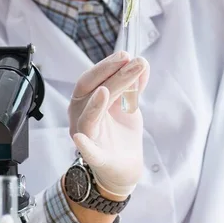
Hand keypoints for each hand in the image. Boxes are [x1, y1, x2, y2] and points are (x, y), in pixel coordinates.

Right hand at [68, 51, 149, 197]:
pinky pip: (87, 151)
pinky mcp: (95, 157)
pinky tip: (80, 138)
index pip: (94, 78)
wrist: (124, 167)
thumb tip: (143, 62)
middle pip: (91, 90)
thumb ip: (133, 86)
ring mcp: (85, 136)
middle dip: (110, 75)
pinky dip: (84, 145)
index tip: (127, 55)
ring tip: (106, 90)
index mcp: (87, 100)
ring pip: (89, 116)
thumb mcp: (129, 105)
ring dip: (98, 103)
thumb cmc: (121, 133)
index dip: (109, 65)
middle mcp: (81, 115)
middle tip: (132, 62)